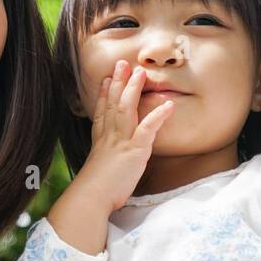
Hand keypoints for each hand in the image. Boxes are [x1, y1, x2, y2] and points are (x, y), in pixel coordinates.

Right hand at [83, 60, 175, 212]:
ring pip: (126, 109)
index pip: (102, 112)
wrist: (91, 197)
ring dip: (133, 89)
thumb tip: (105, 166)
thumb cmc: (94, 191)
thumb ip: (103, 164)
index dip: (104, 94)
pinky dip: (159, 115)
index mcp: (100, 142)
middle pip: (113, 104)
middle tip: (122, 64)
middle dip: (118, 82)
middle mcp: (109, 137)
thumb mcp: (97, 172)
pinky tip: (169, 105)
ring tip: (141, 73)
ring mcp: (121, 141)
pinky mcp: (135, 150)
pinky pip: (148, 128)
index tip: (107, 79)